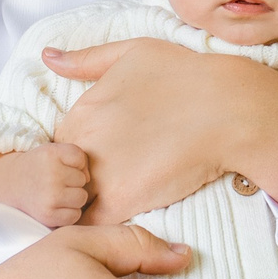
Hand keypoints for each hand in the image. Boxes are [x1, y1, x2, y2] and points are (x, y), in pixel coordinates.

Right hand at [0, 144, 90, 228]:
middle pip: (83, 179)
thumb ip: (77, 157)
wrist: (11, 184)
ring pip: (82, 198)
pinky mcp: (48, 215)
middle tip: (54, 180)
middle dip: (72, 181)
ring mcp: (49, 196)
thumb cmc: (40, 167)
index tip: (59, 165)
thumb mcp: (54, 151)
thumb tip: (88, 180)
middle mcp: (50, 174)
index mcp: (51, 154)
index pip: (80, 158)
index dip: (74, 163)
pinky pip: (75, 215)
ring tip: (56, 193)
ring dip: (73, 197)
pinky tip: (55, 205)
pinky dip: (68, 212)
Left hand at [46, 40, 277, 223]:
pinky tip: (121, 218)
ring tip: (112, 205)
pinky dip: (98, 226)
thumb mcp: (132, 52)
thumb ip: (86, 59)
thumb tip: (48, 57)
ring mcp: (99, 174)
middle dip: (74, 185)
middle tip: (107, 187)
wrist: (229, 109)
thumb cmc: (186, 75)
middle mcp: (82, 142)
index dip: (74, 159)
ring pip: (71, 203)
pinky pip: (92, 224)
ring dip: (83, 208)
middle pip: (60, 177)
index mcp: (81, 111)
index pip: (58, 147)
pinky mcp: (122, 202)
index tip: (98, 163)